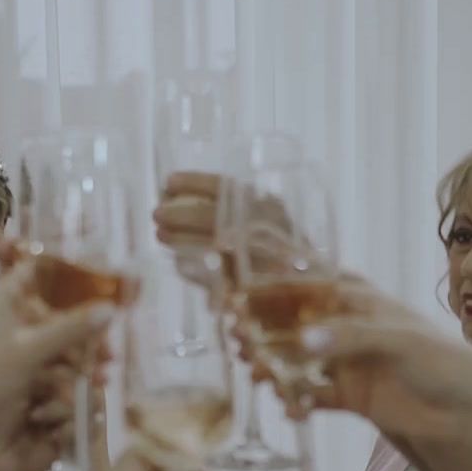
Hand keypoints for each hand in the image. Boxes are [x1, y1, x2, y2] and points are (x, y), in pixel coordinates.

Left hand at [0, 260, 115, 470]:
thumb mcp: (24, 348)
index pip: (34, 279)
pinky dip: (67, 414)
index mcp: (3, 311)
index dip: (65, 275)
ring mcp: (26, 381)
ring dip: (80, 383)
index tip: (104, 279)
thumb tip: (112, 306)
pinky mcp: (35, 417)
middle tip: (108, 356)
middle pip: (63, 330)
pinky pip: (66, 407)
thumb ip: (71, 327)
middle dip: (87, 345)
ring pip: (69, 371)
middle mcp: (15, 341)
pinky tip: (58, 424)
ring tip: (92, 391)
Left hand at [154, 172, 303, 289]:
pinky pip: (214, 275)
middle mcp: (266, 230)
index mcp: (269, 207)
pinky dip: (194, 268)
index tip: (169, 181)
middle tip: (157, 213)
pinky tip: (179, 263)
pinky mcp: (252, 287)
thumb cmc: (284, 251)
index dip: (193, 181)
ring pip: (208, 244)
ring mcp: (260, 259)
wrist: (314, 289)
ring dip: (180, 238)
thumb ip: (236, 211)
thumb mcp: (269, 220)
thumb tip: (184, 199)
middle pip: (211, 216)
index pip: (226, 187)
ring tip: (160, 234)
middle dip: (179, 213)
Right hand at [259, 280, 471, 441]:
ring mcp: (343, 362)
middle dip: (262, 329)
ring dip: (272, 365)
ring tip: (256, 373)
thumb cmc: (441, 360)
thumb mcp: (398, 340)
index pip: (307, 285)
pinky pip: (310, 396)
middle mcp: (345, 326)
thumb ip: (351, 338)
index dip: (271, 287)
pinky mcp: (347, 397)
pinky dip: (296, 402)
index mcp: (358, 299)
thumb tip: (304, 339)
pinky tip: (290, 410)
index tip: (239, 291)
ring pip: (295, 359)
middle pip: (292, 322)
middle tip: (236, 336)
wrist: (467, 412)